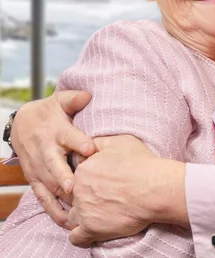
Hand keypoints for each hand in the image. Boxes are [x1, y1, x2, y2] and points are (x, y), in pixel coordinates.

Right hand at [11, 90, 94, 227]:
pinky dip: (53, 209)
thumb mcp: (60, 101)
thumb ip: (74, 99)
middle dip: (65, 177)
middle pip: (55, 165)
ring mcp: (39, 167)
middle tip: (76, 188)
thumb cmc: (50, 112)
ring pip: (50, 184)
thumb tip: (87, 95)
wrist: (22, 123)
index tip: (91, 149)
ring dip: (62, 198)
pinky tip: (66, 220)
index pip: (68, 137)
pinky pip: (43, 196)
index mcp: (56, 131)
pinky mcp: (35, 179)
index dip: (79, 142)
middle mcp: (46, 150)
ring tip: (77, 211)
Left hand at [68, 135, 187, 246]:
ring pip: (72, 217)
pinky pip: (76, 238)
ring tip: (100, 214)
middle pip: (73, 197)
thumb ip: (99, 143)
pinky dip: (82, 236)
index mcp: (83, 169)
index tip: (101, 184)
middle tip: (103, 198)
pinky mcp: (91, 229)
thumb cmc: (142, 164)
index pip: (76, 177)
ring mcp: (83, 210)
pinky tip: (94, 230)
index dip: (88, 181)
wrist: (156, 188)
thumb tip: (90, 146)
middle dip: (85, 198)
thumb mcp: (121, 142)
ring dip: (83, 216)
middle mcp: (78, 190)